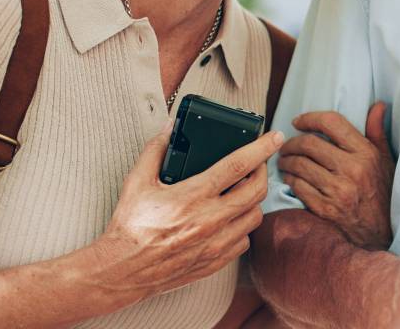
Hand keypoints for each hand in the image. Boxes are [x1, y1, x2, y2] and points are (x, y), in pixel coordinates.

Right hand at [88, 129, 283, 301]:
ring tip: (244, 191)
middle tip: (258, 163)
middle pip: (257, 190)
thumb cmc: (130, 227)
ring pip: (255, 216)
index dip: (261, 148)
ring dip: (254, 200)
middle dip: (263, 171)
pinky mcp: (216, 261)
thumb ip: (155, 150)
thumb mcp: (136, 182)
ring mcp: (216, 243)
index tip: (274, 137)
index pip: (238, 165)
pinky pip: (244, 241)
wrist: (124, 270)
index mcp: (193, 196)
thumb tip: (169, 129)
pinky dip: (243, 227)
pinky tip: (231, 219)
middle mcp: (210, 220)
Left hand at [279, 102, 394, 249]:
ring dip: (286, 161)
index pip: (332, 122)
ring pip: (299, 165)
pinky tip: (289, 178)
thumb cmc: (383, 193)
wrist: (382, 234)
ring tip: (284, 161)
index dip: (310, 118)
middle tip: (286, 145)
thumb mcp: (385, 160)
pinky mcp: (325, 209)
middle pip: (309, 143)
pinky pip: (298, 187)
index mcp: (365, 153)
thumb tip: (378, 106)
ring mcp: (337, 190)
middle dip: (292, 142)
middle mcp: (352, 169)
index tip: (298, 121)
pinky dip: (289, 180)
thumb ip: (377, 131)